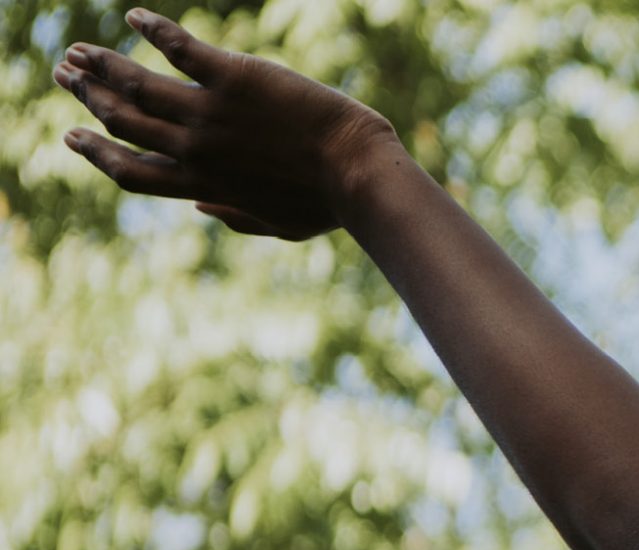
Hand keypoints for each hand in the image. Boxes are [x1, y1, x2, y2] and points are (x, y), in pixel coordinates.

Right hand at [53, 8, 400, 240]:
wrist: (358, 174)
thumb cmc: (329, 205)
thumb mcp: (279, 225)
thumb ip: (235, 219)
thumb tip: (202, 210)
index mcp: (203, 186)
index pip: (131, 172)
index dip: (96, 155)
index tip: (72, 137)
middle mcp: (195, 150)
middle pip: (123, 122)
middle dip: (88, 98)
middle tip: (65, 76)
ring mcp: (210, 114)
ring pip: (135, 85)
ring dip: (101, 65)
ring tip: (79, 51)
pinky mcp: (233, 79)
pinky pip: (179, 47)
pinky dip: (154, 30)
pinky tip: (136, 16)